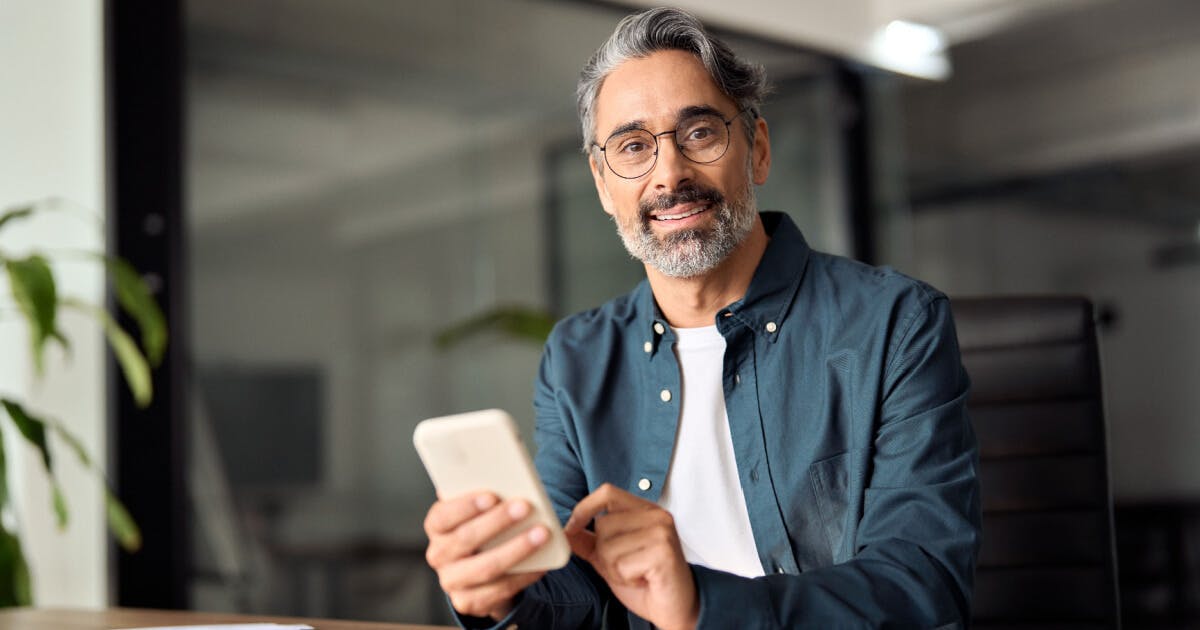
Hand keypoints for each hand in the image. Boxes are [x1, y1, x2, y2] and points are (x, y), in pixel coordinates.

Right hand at [423, 492, 548, 619]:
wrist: (482, 566)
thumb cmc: (485, 526)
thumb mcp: (480, 509)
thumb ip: (489, 497)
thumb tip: (515, 485)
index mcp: (437, 526)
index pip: (443, 516)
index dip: (466, 506)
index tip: (493, 495)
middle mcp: (438, 554)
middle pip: (465, 539)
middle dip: (497, 522)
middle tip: (525, 506)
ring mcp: (451, 581)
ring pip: (485, 567)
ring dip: (516, 550)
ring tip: (542, 533)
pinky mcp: (468, 602)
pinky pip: (498, 590)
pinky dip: (523, 575)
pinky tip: (542, 563)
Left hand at [564, 483, 697, 629]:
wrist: (676, 607)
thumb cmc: (646, 581)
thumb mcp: (610, 557)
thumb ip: (589, 541)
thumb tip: (564, 530)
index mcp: (645, 510)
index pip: (607, 492)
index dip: (584, 508)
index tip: (572, 528)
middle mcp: (656, 515)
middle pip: (603, 524)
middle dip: (604, 553)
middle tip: (626, 567)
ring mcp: (662, 532)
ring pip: (608, 547)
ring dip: (615, 569)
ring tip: (636, 574)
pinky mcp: (663, 552)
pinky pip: (622, 564)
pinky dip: (626, 578)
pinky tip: (643, 580)